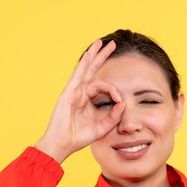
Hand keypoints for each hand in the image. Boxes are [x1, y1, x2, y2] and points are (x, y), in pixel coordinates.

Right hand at [35, 39, 124, 162]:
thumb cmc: (78, 138)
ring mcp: (73, 91)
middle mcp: (80, 93)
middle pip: (92, 70)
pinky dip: (84, 64)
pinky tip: (89, 54)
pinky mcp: (68, 93)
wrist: (62, 144)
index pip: (103, 87)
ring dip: (93, 54)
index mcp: (87, 101)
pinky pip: (78, 75)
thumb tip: (123, 103)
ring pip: (85, 69)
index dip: (114, 91)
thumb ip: (113, 116)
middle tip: (112, 44)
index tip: (120, 100)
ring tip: (100, 42)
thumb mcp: (102, 128)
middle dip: (102, 56)